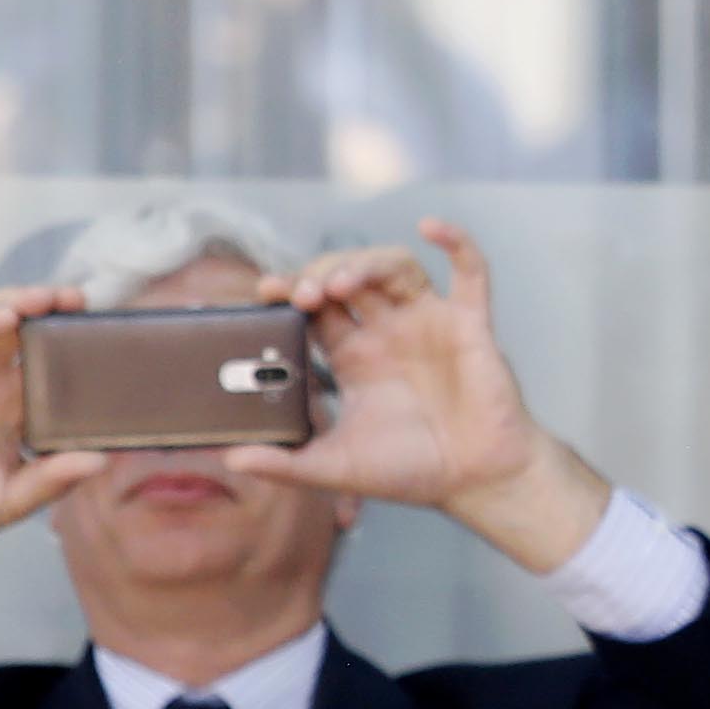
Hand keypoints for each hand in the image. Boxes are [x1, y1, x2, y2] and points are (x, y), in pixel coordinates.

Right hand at [0, 286, 111, 603]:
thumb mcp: (12, 499)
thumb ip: (53, 480)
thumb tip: (101, 461)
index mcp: (9, 407)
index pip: (46, 361)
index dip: (71, 341)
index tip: (108, 330)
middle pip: (19, 331)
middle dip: (48, 309)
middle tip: (79, 299)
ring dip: (16, 303)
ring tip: (48, 298)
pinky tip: (5, 317)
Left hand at [225, 218, 610, 575]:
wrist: (477, 482)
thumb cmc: (413, 472)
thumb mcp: (336, 467)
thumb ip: (285, 464)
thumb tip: (232, 459)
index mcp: (355, 357)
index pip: (314, 308)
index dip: (289, 292)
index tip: (266, 293)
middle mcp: (389, 332)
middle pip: (348, 277)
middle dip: (320, 275)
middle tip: (302, 294)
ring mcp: (430, 323)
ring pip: (394, 266)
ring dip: (366, 263)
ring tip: (341, 284)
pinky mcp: (470, 324)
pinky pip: (470, 271)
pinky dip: (456, 242)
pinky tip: (430, 227)